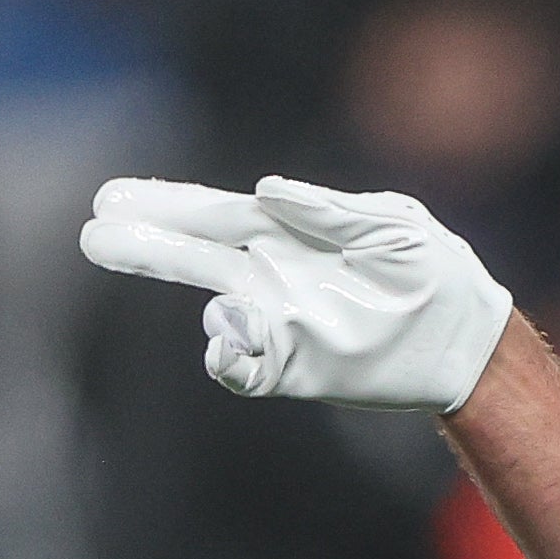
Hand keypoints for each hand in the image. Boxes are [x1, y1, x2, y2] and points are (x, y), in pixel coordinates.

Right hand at [79, 175, 512, 412]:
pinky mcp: (298, 368)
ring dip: (199, 298)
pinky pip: (245, 369)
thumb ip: (330, 209)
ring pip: (216, 311)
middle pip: (196, 257)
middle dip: (146, 246)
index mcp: (286, 232)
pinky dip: (227, 357)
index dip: (166, 205)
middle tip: (94, 235)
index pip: (214, 215)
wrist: (465, 338)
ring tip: (203, 288)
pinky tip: (229, 336)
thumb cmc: (432, 269)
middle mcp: (272, 275)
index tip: (113, 198)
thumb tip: (265, 189)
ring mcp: (281, 322)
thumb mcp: (393, 224)